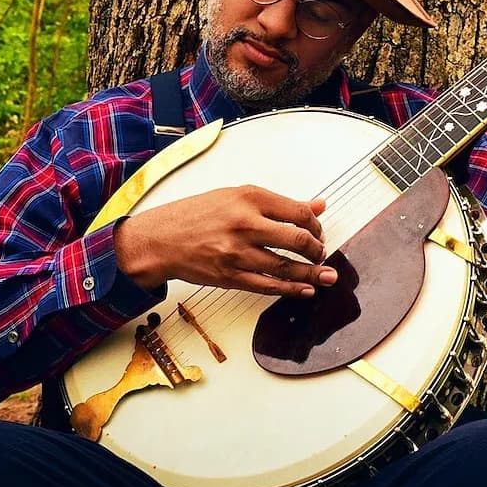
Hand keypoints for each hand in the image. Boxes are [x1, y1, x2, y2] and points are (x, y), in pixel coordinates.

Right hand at [113, 185, 337, 297]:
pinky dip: (290, 289)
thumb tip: (318, 205)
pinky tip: (304, 289)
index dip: (316, 224)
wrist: (160, 238)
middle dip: (317, 250)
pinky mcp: (230, 276)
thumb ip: (279, 204)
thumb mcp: (236, 197)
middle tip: (321, 254)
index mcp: (248, 198)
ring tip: (326, 276)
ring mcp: (237, 253)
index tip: (318, 230)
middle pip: (297, 240)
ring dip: (311, 274)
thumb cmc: (195, 215)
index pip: (298, 212)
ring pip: (285, 267)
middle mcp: (244, 224)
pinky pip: (267, 286)